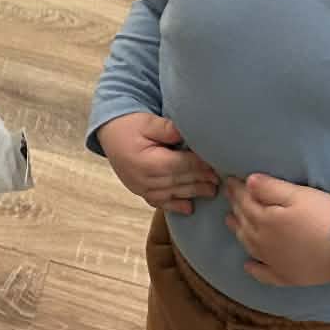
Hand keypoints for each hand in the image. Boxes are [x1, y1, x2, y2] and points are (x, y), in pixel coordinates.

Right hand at [96, 113, 220, 213]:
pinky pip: (158, 201)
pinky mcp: (139, 190)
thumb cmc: (129, 125)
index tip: (217, 163)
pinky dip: (173, 205)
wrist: (109, 133)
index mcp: (147, 161)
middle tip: (221, 180)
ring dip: (192, 193)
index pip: (180, 165)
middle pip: (178, 181)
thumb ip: (166, 128)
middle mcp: (143, 178)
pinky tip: (188, 208)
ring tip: (211, 192)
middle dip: (201, 180)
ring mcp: (140, 187)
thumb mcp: (147, 121)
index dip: (200, 165)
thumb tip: (184, 132)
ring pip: (171, 193)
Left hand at [223, 174, 329, 286]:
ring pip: (249, 245)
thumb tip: (247, 181)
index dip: (236, 189)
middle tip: (230, 197)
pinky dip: (253, 269)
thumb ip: (270, 188)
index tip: (230, 180)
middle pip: (244, 222)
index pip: (244, 201)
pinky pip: (264, 274)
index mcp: (264, 220)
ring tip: (230, 221)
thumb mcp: (299, 195)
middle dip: (235, 208)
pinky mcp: (287, 277)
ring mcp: (273, 262)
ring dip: (238, 232)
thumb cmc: (325, 216)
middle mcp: (263, 243)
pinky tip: (248, 265)